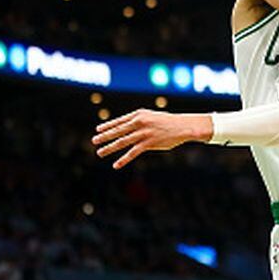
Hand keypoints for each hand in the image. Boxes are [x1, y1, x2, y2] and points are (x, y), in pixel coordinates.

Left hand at [92, 109, 212, 168]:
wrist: (183, 126)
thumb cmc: (167, 122)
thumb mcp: (151, 117)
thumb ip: (139, 121)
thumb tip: (127, 127)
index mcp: (139, 114)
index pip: (120, 121)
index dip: (108, 125)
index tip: (98, 129)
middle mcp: (139, 122)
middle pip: (118, 130)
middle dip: (105, 136)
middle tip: (94, 141)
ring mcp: (143, 133)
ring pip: (122, 141)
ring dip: (110, 148)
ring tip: (100, 153)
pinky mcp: (148, 143)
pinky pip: (133, 152)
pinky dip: (123, 159)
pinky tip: (116, 165)